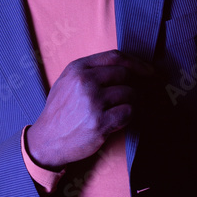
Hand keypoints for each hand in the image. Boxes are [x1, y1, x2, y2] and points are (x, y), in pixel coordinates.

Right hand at [26, 50, 154, 167]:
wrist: (47, 140)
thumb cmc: (60, 111)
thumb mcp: (67, 81)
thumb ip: (91, 70)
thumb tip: (125, 66)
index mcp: (77, 68)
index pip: (115, 57)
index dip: (136, 62)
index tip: (148, 70)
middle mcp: (85, 82)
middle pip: (125, 74)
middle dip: (135, 84)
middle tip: (136, 93)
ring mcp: (92, 102)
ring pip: (130, 93)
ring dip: (133, 101)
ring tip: (125, 108)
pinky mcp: (100, 123)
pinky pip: (128, 112)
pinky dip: (129, 115)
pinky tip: (120, 118)